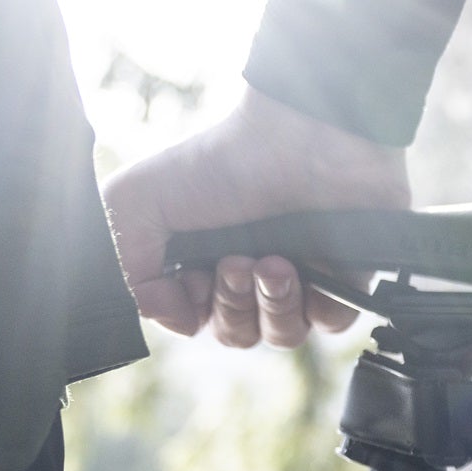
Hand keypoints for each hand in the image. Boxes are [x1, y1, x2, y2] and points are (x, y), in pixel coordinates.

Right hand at [102, 90, 410, 348]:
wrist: (298, 135)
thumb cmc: (221, 161)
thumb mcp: (137, 200)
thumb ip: (126, 267)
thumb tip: (158, 312)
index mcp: (202, 259)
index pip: (194, 319)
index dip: (190, 313)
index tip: (193, 278)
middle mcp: (250, 270)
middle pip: (236, 333)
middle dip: (230, 307)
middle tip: (234, 263)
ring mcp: (301, 275)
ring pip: (282, 335)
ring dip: (271, 307)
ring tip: (272, 263)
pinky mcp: (345, 276)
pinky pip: (331, 323)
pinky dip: (317, 307)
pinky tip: (307, 271)